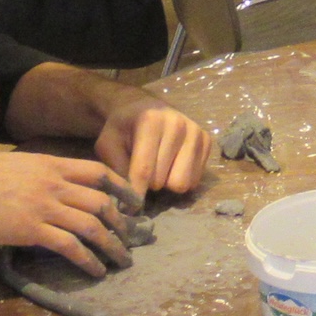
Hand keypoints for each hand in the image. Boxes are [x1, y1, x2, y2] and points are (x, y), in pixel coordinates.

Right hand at [0, 150, 136, 275]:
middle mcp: (55, 184)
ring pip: (92, 226)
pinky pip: (70, 246)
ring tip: (121, 259)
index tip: (134, 202)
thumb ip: (43, 176)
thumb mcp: (20, 166)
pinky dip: (88, 260)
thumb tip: (60, 190)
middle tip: (131, 237)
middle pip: (101, 201)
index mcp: (52, 165)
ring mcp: (44, 207)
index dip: (121, 187)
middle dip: (121, 222)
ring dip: (112, 244)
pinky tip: (95, 270)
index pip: (98, 171)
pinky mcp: (32, 230)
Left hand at [93, 92, 211, 196]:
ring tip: (159, 169)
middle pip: (162, 180)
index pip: (144, 170)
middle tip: (144, 173)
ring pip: (182, 183)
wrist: (145, 107)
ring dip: (167, 182)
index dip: (135, 193)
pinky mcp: (207, 140)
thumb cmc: (124, 129)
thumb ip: (116, 169)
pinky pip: (195, 179)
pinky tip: (173, 164)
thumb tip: (127, 200)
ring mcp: (196, 132)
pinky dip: (182, 177)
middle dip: (150, 184)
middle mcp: (178, 124)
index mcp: (151, 121)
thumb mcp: (108, 144)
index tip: (129, 208)